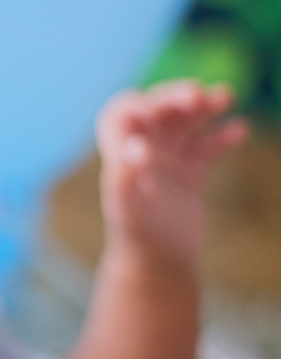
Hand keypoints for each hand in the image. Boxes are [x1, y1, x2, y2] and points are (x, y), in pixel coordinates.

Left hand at [96, 79, 247, 270]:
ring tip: (226, 97)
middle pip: (158, 111)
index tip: (159, 106)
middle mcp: (142, 153)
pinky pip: (206, 149)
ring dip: (203, 108)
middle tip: (202, 94)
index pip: (122, 114)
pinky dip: (221, 137)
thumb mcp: (127, 204)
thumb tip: (136, 145)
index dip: (139, 103)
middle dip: (177, 96)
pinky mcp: (189, 177)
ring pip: (185, 124)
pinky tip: (239, 130)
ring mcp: (167, 163)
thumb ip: (126, 174)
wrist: (156, 265)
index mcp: (120, 154)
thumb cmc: (137, 235)